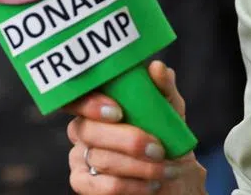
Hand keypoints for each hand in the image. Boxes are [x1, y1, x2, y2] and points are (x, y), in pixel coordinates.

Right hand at [65, 62, 207, 193]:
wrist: (174, 171)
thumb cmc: (165, 133)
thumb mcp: (170, 108)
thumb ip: (163, 87)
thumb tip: (157, 68)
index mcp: (96, 103)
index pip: (76, 97)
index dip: (89, 103)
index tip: (117, 112)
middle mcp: (82, 128)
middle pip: (89, 131)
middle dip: (128, 141)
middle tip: (159, 149)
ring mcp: (79, 157)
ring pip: (101, 160)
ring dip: (140, 167)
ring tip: (167, 169)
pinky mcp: (84, 183)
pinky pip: (103, 186)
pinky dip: (132, 186)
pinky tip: (152, 184)